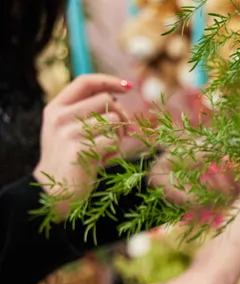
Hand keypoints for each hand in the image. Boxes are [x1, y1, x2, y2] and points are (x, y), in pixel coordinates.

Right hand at [34, 74, 131, 204]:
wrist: (56, 191)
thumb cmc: (72, 161)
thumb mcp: (71, 131)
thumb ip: (88, 114)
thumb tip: (118, 99)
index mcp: (55, 108)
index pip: (85, 82)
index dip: (109, 81)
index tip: (128, 87)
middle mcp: (59, 117)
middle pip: (106, 100)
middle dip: (122, 116)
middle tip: (122, 133)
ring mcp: (68, 132)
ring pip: (113, 121)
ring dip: (118, 136)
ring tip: (106, 150)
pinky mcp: (80, 148)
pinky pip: (113, 141)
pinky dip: (115, 151)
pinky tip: (103, 160)